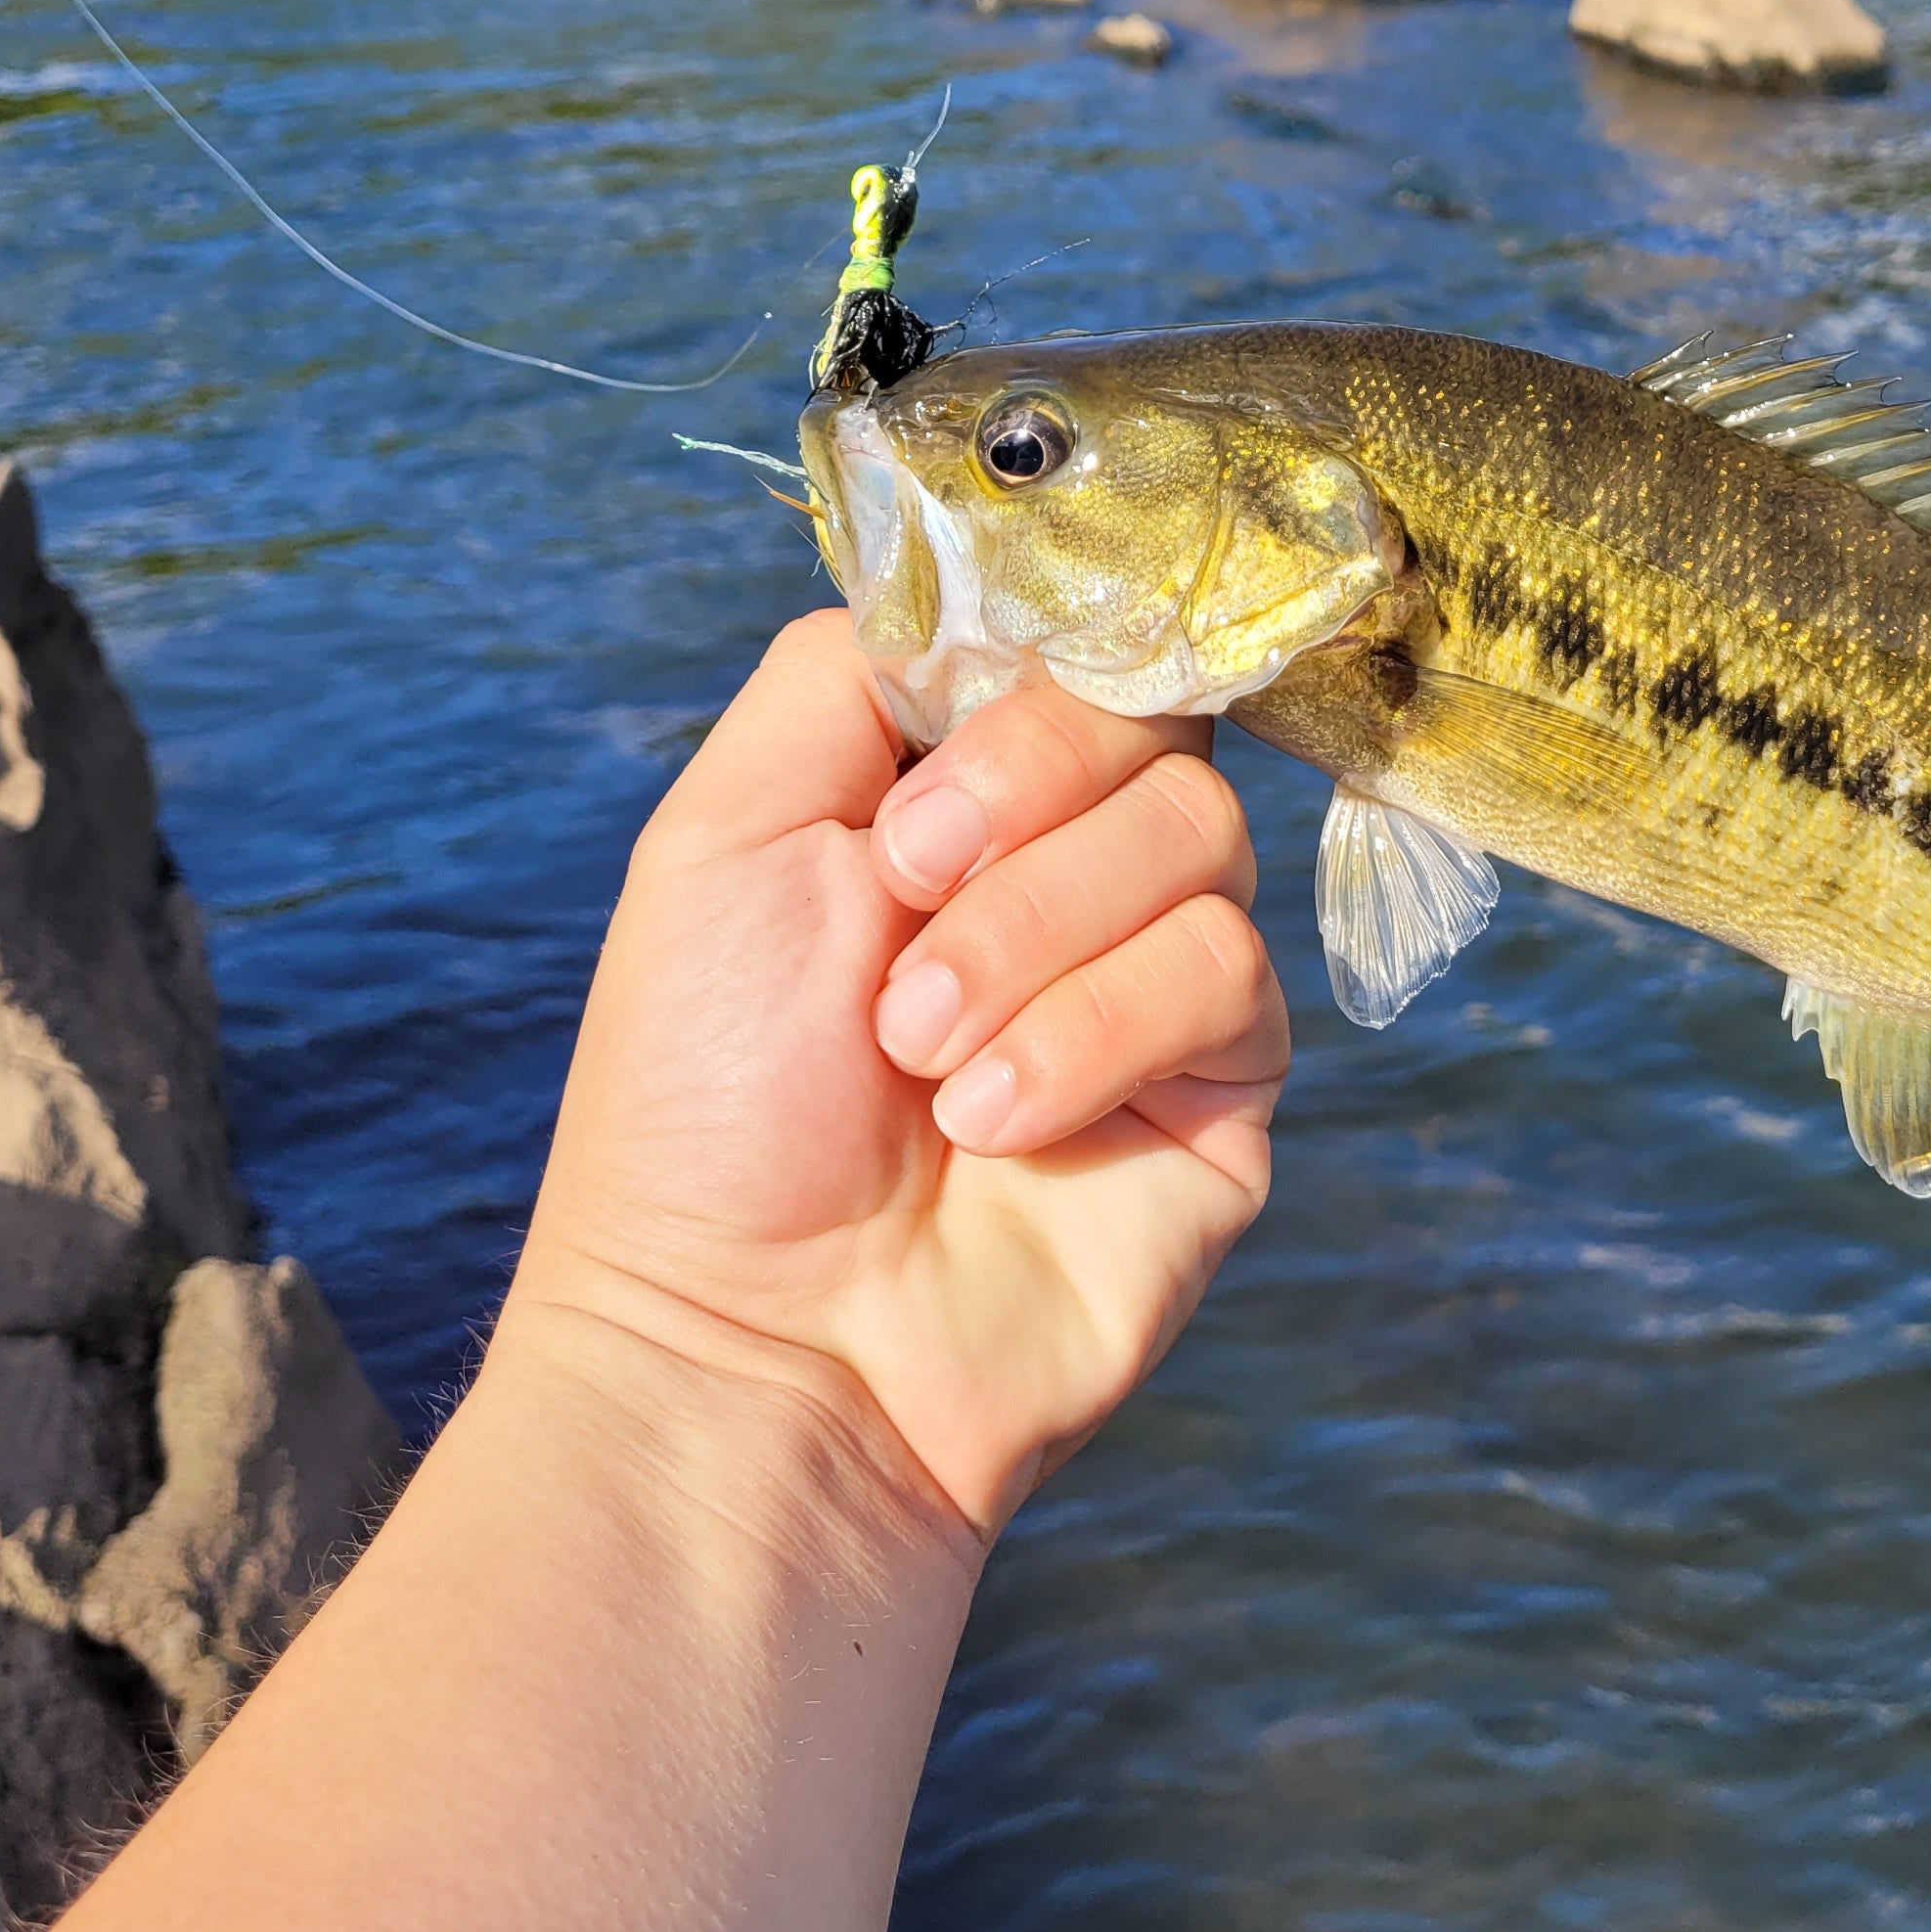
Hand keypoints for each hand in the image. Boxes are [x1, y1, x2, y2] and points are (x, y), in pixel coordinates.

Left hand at [512, 611, 1285, 1544]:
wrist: (752, 1342)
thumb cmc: (704, 1106)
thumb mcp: (724, 832)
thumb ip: (848, 670)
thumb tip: (988, 589)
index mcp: (953, 793)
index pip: (1070, 642)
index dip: (1017, 691)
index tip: (910, 800)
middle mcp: (1068, 871)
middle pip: (1152, 716)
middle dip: (1015, 811)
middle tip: (898, 923)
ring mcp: (1154, 981)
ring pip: (1199, 836)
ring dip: (1034, 939)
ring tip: (926, 1057)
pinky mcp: (1224, 1092)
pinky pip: (1226, 973)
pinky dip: (1090, 1035)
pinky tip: (995, 1123)